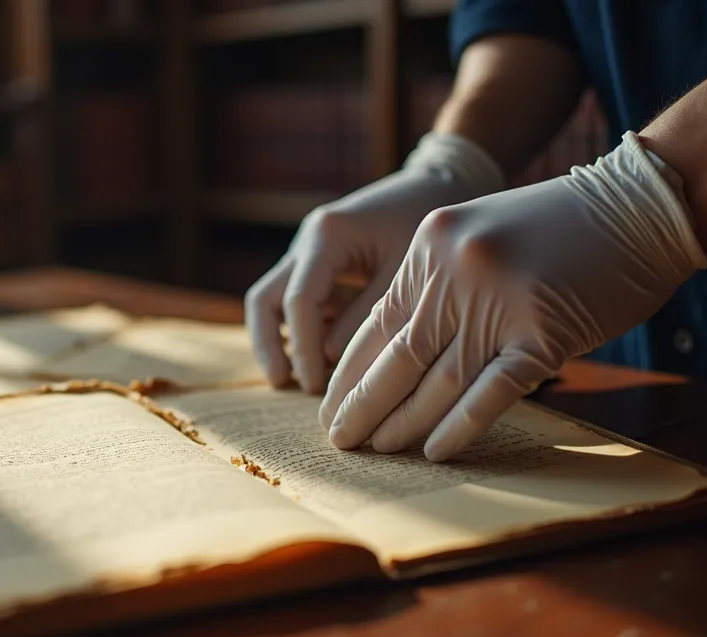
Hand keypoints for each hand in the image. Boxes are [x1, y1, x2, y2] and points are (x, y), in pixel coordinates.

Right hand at [246, 133, 506, 393]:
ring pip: (274, 301)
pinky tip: (329, 361)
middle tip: (284, 383)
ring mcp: (310, 252)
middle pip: (264, 299)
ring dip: (283, 339)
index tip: (314, 385)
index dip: (301, 348)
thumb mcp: (403, 274)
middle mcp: (308, 242)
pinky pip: (301, 301)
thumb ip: (366, 317)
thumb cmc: (430, 220)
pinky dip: (308, 330)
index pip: (298, 300)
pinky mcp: (322, 263)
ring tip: (304, 380)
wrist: (442, 180)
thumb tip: (329, 359)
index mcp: (327, 236)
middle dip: (269, 344)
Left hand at [321, 131, 706, 460]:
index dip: (351, 372)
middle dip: (363, 405)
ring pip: (438, 380)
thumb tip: (396, 354)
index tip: (331, 404)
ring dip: (404, 423)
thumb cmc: (558, 225)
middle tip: (340, 440)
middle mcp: (454, 271)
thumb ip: (437, 285)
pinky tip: (434, 451)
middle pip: (397, 357)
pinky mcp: (543, 333)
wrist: (639, 205)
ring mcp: (498, 302)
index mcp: (429, 246)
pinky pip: (490, 392)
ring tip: (380, 451)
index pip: (377, 323)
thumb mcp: (477, 234)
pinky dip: (459, 427)